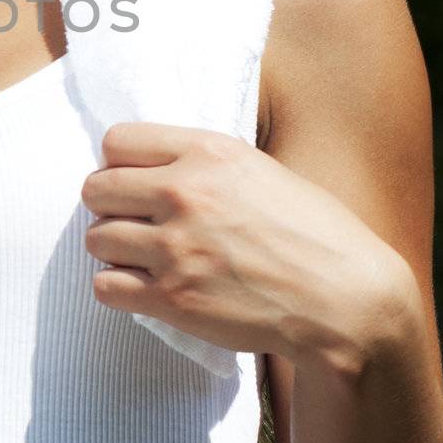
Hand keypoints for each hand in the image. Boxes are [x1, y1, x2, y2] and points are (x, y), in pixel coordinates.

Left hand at [81, 121, 416, 367]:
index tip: (136, 183)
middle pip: (96, 189)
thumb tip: (154, 167)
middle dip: (111, 207)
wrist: (346, 301)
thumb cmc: (315, 235)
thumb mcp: (262, 171)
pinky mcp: (172, 298)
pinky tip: (146, 287)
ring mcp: (175, 248)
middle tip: (137, 223)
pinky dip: (119, 288)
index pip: (117, 141)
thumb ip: (205, 165)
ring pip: (96, 239)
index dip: (120, 164)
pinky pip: (105, 286)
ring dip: (115, 249)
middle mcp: (185, 193)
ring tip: (147, 257)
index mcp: (209, 153)